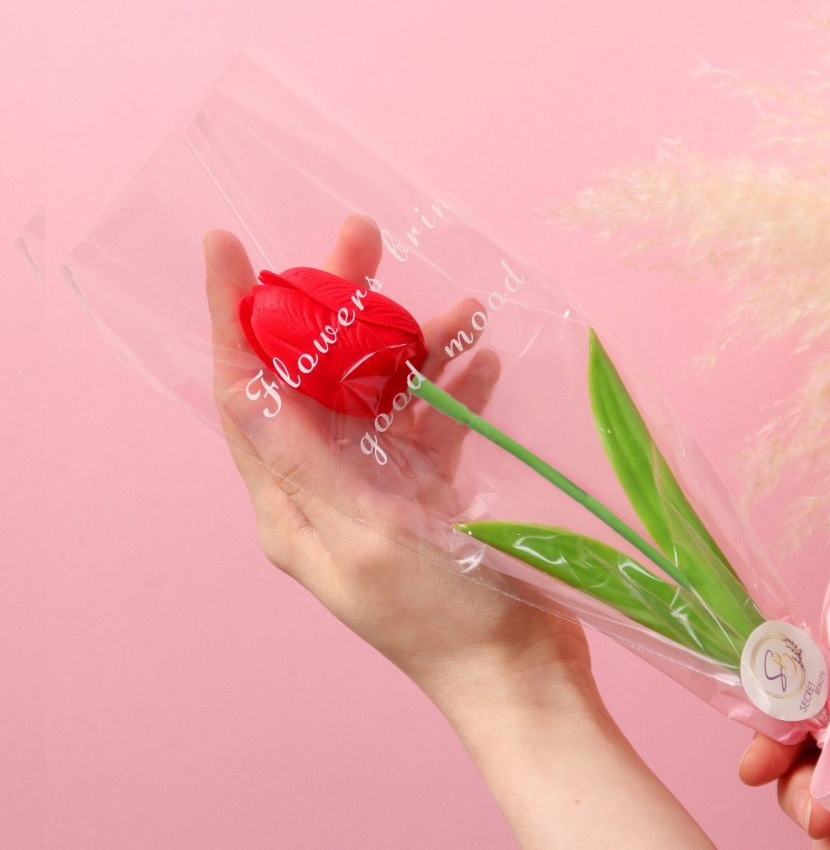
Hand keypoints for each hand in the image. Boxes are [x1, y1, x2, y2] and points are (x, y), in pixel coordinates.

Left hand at [204, 214, 592, 706]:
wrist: (521, 674)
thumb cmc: (445, 621)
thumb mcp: (373, 538)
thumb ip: (312, 463)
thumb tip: (247, 390)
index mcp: (291, 504)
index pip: (246, 394)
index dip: (233, 317)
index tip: (227, 246)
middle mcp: (326, 488)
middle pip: (315, 378)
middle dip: (334, 305)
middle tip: (361, 236)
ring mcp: (379, 485)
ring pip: (381, 391)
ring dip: (413, 343)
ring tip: (461, 303)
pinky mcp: (427, 487)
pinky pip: (432, 419)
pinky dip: (456, 387)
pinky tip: (486, 358)